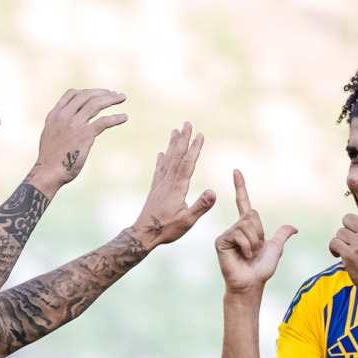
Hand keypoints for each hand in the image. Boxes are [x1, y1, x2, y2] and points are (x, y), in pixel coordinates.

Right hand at [28, 89, 128, 195]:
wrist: (48, 172)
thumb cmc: (49, 159)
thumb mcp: (49, 135)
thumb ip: (59, 125)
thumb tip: (69, 123)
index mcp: (55, 114)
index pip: (72, 94)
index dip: (87, 92)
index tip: (98, 94)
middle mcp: (64, 116)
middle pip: (86, 95)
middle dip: (102, 92)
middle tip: (114, 94)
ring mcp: (75, 124)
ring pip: (96, 104)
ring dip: (111, 99)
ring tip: (122, 98)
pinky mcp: (85, 135)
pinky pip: (103, 121)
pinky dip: (115, 117)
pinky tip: (124, 117)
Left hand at [127, 123, 216, 248]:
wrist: (143, 234)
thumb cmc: (167, 229)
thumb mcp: (187, 221)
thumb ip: (201, 206)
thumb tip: (214, 191)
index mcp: (177, 188)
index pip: (187, 163)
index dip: (194, 148)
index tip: (200, 134)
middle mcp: (167, 182)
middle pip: (177, 156)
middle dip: (183, 139)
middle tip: (187, 123)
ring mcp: (160, 185)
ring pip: (167, 160)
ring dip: (172, 145)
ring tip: (175, 131)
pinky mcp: (155, 190)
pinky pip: (159, 170)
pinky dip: (162, 159)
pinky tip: (162, 153)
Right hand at [215, 170, 296, 299]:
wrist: (251, 283)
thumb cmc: (261, 269)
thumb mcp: (275, 249)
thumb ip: (281, 236)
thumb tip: (293, 228)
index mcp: (246, 227)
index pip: (243, 202)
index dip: (240, 187)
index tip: (236, 171)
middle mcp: (235, 227)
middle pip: (252, 214)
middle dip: (259, 232)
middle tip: (255, 249)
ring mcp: (227, 234)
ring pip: (246, 224)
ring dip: (254, 241)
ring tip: (249, 254)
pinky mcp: (221, 241)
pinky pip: (239, 233)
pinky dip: (247, 245)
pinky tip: (244, 255)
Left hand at [328, 172, 357, 297]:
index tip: (351, 176)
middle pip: (347, 219)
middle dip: (348, 230)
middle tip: (357, 244)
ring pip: (339, 232)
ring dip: (342, 242)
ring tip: (353, 253)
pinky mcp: (350, 255)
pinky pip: (334, 243)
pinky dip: (335, 250)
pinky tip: (343, 258)